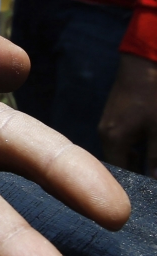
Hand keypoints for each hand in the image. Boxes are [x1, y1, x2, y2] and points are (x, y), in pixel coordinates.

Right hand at [99, 53, 156, 176]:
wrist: (142, 66)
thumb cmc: (152, 97)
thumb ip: (156, 158)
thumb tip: (154, 181)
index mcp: (113, 140)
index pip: (120, 173)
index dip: (135, 184)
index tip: (149, 190)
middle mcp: (104, 135)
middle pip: (118, 164)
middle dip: (136, 173)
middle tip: (152, 177)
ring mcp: (107, 126)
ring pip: (119, 152)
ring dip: (135, 161)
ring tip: (151, 165)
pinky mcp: (112, 118)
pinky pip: (119, 141)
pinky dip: (132, 149)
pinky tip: (146, 149)